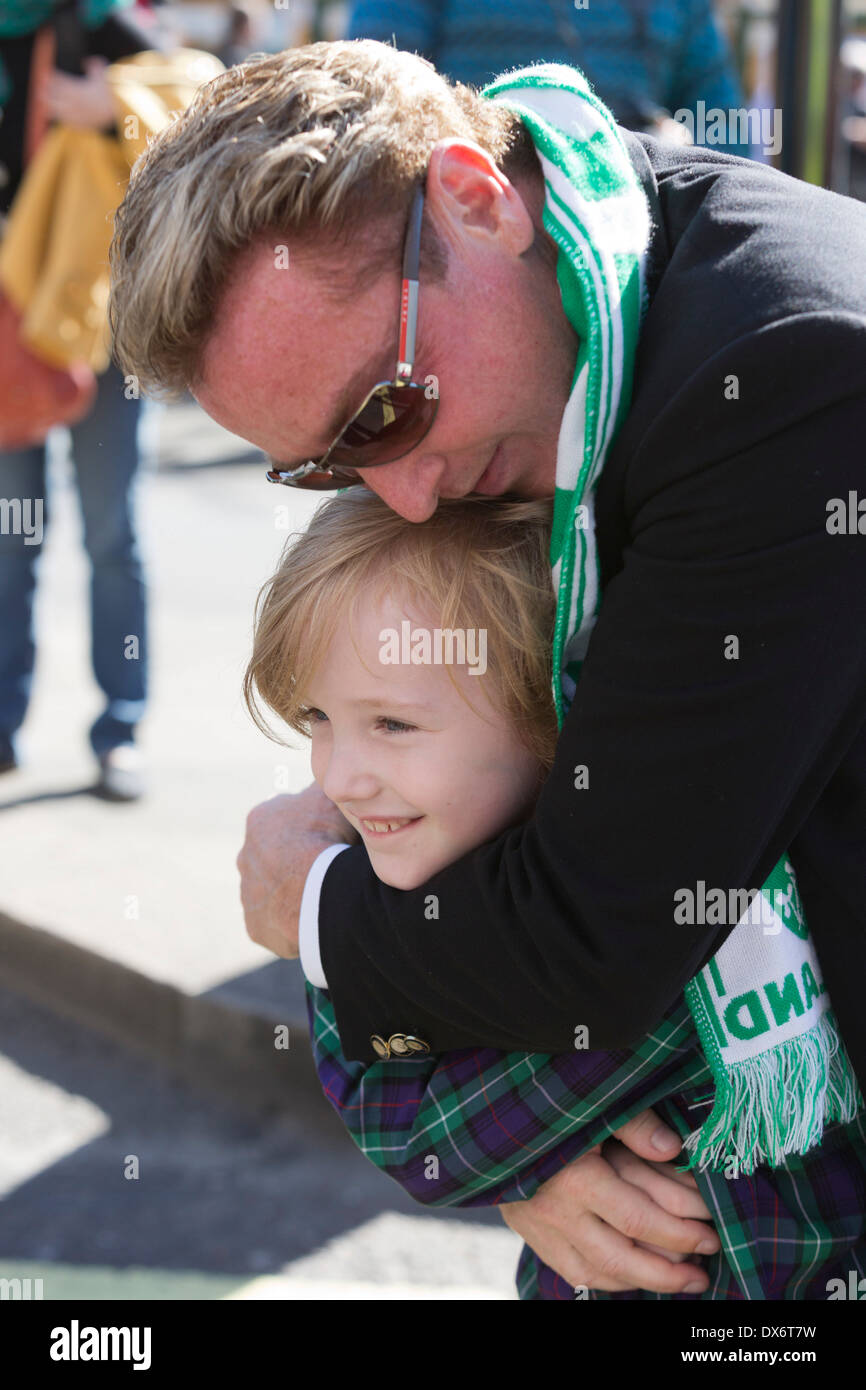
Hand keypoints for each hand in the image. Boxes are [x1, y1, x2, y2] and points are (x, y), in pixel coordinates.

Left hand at [39, 57, 117, 130]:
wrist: (121, 114)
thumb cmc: (112, 92)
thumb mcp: (103, 75)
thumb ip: (94, 65)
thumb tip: (86, 60)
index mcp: (80, 90)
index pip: (61, 82)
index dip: (53, 77)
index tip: (47, 73)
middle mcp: (76, 104)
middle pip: (56, 96)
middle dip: (48, 90)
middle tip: (41, 86)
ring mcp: (77, 115)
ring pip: (58, 109)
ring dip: (49, 103)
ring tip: (43, 99)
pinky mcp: (80, 125)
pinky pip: (66, 120)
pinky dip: (59, 115)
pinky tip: (53, 112)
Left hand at [237, 784, 358, 959]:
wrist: (320, 892)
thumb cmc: (326, 839)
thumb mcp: (329, 798)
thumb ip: (322, 785)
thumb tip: (329, 772)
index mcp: (260, 821)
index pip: (285, 821)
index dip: (310, 828)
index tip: (329, 837)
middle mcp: (245, 856)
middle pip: (274, 856)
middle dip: (295, 861)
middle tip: (326, 868)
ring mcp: (247, 894)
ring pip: (271, 890)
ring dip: (291, 892)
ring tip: (321, 896)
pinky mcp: (254, 926)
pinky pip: (274, 922)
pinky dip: (290, 920)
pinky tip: (313, 917)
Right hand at [499, 1109, 719, 1293]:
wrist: (488, 1116)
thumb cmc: (549, 1105)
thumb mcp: (592, 1105)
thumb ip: (634, 1124)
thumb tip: (674, 1149)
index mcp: (577, 1178)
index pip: (641, 1220)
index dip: (681, 1234)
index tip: (711, 1235)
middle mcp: (558, 1211)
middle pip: (623, 1258)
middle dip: (669, 1271)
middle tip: (704, 1273)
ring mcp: (541, 1228)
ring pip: (598, 1273)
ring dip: (643, 1282)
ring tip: (681, 1282)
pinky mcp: (531, 1233)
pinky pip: (573, 1271)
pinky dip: (606, 1280)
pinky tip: (632, 1278)